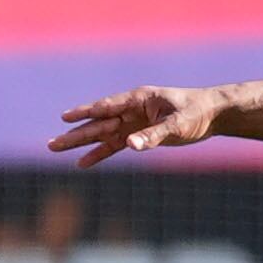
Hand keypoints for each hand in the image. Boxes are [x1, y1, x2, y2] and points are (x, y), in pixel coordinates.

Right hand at [48, 85, 219, 167]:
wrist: (211, 115)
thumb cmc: (196, 113)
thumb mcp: (178, 124)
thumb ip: (154, 135)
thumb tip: (131, 145)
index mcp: (139, 98)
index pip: (108, 106)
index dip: (87, 112)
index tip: (66, 118)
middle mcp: (131, 110)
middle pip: (97, 122)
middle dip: (75, 133)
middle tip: (51, 144)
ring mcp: (132, 123)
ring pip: (100, 134)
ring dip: (80, 143)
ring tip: (55, 148)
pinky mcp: (137, 135)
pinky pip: (113, 146)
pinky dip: (99, 154)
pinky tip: (82, 163)